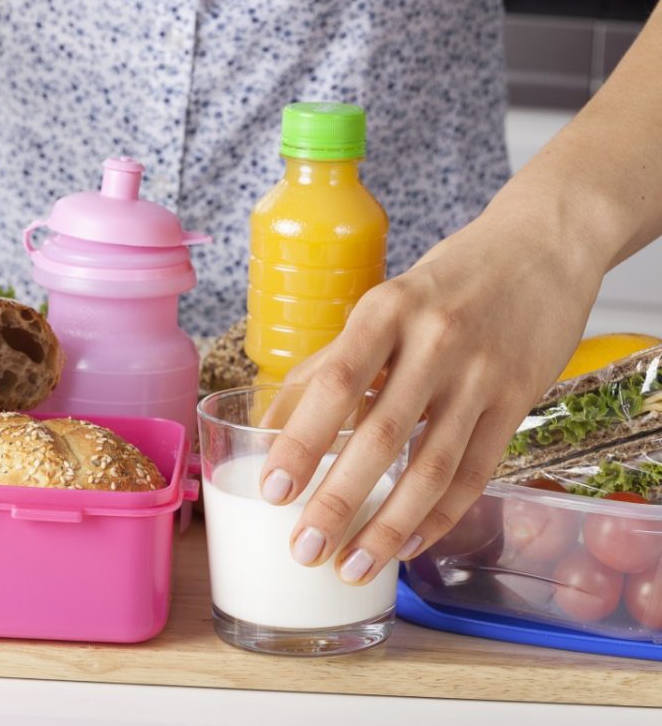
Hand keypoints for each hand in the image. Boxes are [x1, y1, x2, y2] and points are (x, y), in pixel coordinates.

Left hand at [260, 195, 601, 583]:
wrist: (544, 247)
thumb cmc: (446, 282)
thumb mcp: (383, 305)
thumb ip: (330, 362)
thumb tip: (269, 425)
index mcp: (385, 311)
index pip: (335, 383)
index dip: (301, 440)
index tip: (272, 488)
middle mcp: (434, 342)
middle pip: (381, 434)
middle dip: (339, 500)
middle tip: (305, 547)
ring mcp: (482, 374)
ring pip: (432, 466)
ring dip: (389, 526)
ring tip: (352, 567)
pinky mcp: (519, 401)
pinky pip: (475, 472)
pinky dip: (440, 516)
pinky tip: (407, 545)